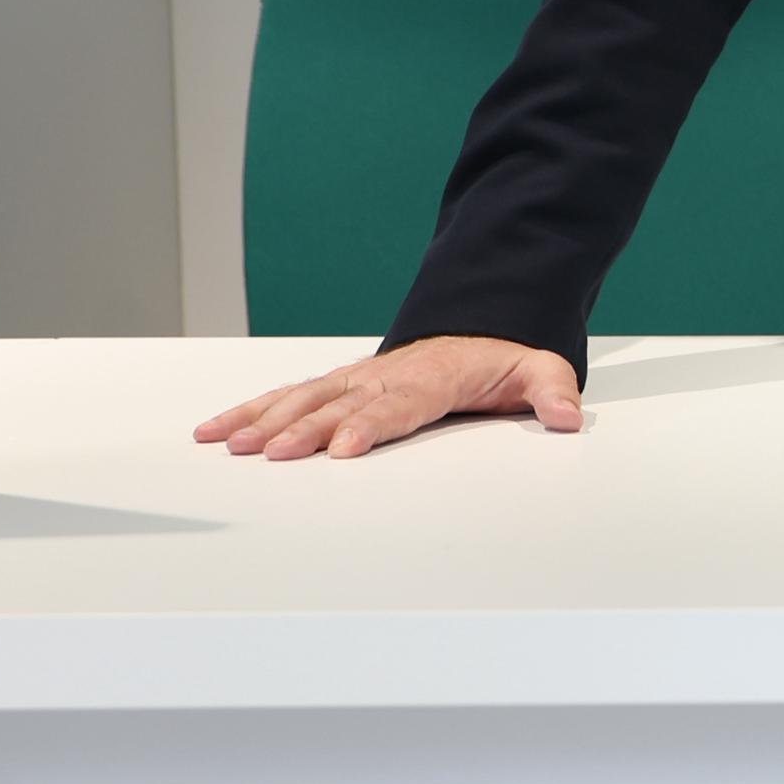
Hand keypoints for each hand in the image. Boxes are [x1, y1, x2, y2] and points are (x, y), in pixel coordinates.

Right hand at [194, 335, 580, 460]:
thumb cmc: (502, 360)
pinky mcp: (336, 385)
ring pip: (302, 398)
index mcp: (430, 378)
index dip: (366, 426)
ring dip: (263, 421)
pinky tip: (216, 431)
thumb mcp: (539, 369)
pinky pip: (288, 395)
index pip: (395, 406)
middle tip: (268, 454)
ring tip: (228, 444)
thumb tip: (567, 416)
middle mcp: (383, 377)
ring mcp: (355, 379)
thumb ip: (552, 391)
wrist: (475, 329)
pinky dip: (251, 410)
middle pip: (337, 405)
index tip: (340, 449)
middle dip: (301, 430)